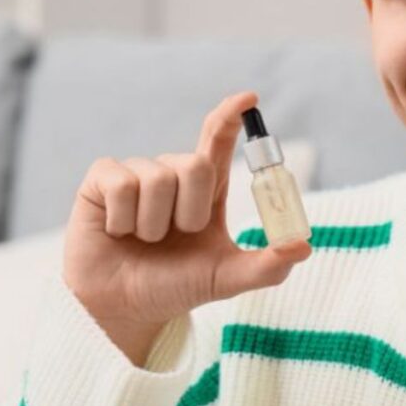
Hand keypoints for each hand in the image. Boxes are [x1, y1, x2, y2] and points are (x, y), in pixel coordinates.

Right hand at [62, 91, 311, 365]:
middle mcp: (172, 173)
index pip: (217, 139)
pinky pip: (121, 185)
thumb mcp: (226, 278)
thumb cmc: (175, 286)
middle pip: (194, 165)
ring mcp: (136, 174)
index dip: (230, 115)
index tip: (250, 98)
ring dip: (154, 224)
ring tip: (144, 239)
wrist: (125, 308)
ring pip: (157, 179)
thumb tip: (304, 247)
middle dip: (190, 211)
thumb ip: (267, 266)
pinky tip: (116, 232)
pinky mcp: (101, 180)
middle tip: (176, 236)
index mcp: (205, 188)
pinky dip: (123, 220)